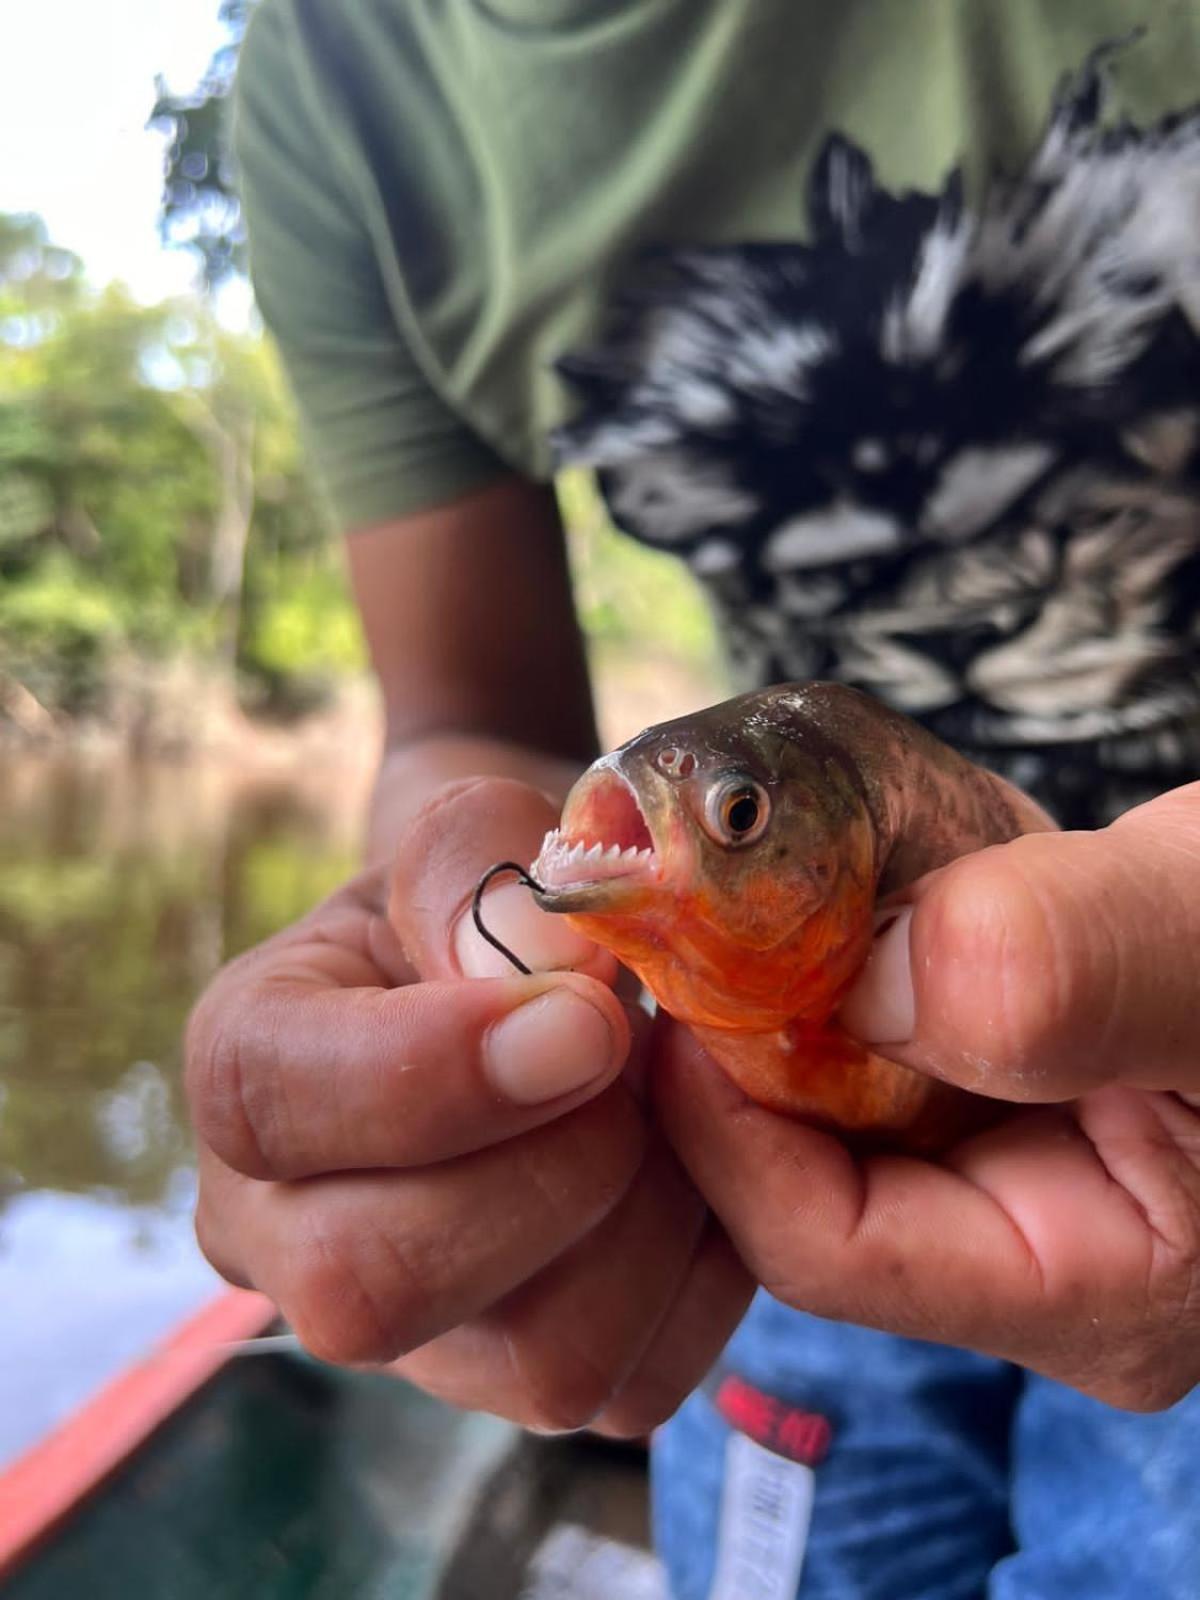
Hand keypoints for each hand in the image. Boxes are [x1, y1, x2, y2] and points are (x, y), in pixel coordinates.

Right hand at [187, 771, 750, 1434]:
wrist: (523, 982)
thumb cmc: (477, 905)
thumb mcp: (464, 839)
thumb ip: (481, 872)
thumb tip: (558, 977)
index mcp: (245, 1070)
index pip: (277, 1104)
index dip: (441, 1070)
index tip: (588, 1015)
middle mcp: (284, 1235)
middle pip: (370, 1285)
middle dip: (552, 1166)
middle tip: (631, 1059)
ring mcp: (404, 1337)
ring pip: (536, 1359)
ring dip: (650, 1215)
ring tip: (662, 1105)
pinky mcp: (517, 1386)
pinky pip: (636, 1382)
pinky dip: (698, 1271)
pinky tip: (683, 1170)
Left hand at [655, 783, 1199, 1410]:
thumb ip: (1074, 968)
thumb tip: (875, 980)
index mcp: (1097, 1288)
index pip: (827, 1244)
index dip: (724, 1115)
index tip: (679, 977)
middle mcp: (1048, 1255)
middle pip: (811, 1181)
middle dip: (741, 1055)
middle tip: (688, 922)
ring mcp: (1031, 1177)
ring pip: (838, 1111)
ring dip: (786, 1005)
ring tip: (759, 897)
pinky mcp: (1019, 1098)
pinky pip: (883, 1054)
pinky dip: (844, 977)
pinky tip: (842, 900)